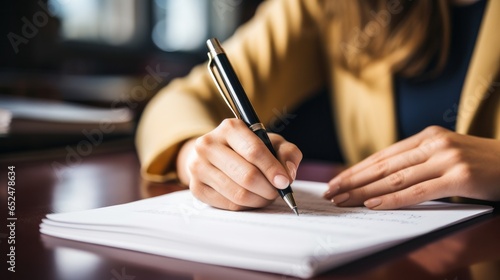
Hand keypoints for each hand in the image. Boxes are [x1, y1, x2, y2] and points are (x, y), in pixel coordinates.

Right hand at [177, 119, 301, 210]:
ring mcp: (198, 166)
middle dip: (268, 188)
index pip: (254, 151)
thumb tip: (287, 174)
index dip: (272, 169)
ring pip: (238, 193)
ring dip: (259, 199)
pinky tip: (251, 199)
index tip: (284, 182)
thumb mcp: (271, 143)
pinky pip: (228, 204)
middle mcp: (209, 144)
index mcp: (230, 128)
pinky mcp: (196, 187)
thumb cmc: (249, 148)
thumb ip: (287, 153)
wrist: (215, 155)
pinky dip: (246, 206)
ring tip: (266, 196)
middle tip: (277, 192)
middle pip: (246, 175)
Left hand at [323, 126, 499, 208]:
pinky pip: (418, 192)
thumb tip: (385, 177)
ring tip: (343, 200)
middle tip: (331, 192)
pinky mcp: (459, 177)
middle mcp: (433, 144)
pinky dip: (392, 199)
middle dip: (353, 180)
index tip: (337, 180)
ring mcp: (447, 159)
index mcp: (428, 137)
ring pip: (395, 178)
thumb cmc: (481, 164)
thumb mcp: (447, 154)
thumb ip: (419, 161)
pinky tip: (372, 204)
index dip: (357, 169)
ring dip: (364, 191)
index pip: (383, 155)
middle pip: (383, 166)